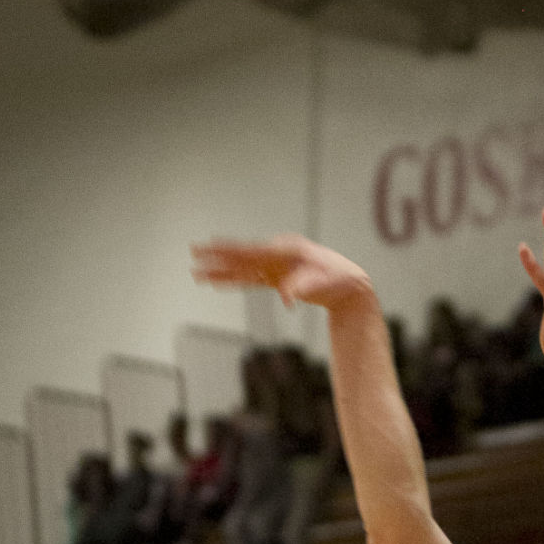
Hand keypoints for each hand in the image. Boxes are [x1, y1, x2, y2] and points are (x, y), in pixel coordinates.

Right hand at [192, 235, 372, 312]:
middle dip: (216, 258)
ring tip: (198, 274)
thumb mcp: (323, 284)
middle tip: (193, 254)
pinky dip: (235, 281)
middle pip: (242, 257)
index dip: (228, 251)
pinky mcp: (278, 277)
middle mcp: (278, 254)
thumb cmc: (339, 282)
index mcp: (286, 250)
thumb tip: (286, 297)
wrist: (350, 286)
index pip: (251, 251)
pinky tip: (218, 283)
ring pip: (243, 269)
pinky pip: (251, 279)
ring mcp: (276, 266)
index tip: (209, 246)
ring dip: (221, 272)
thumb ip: (302, 288)